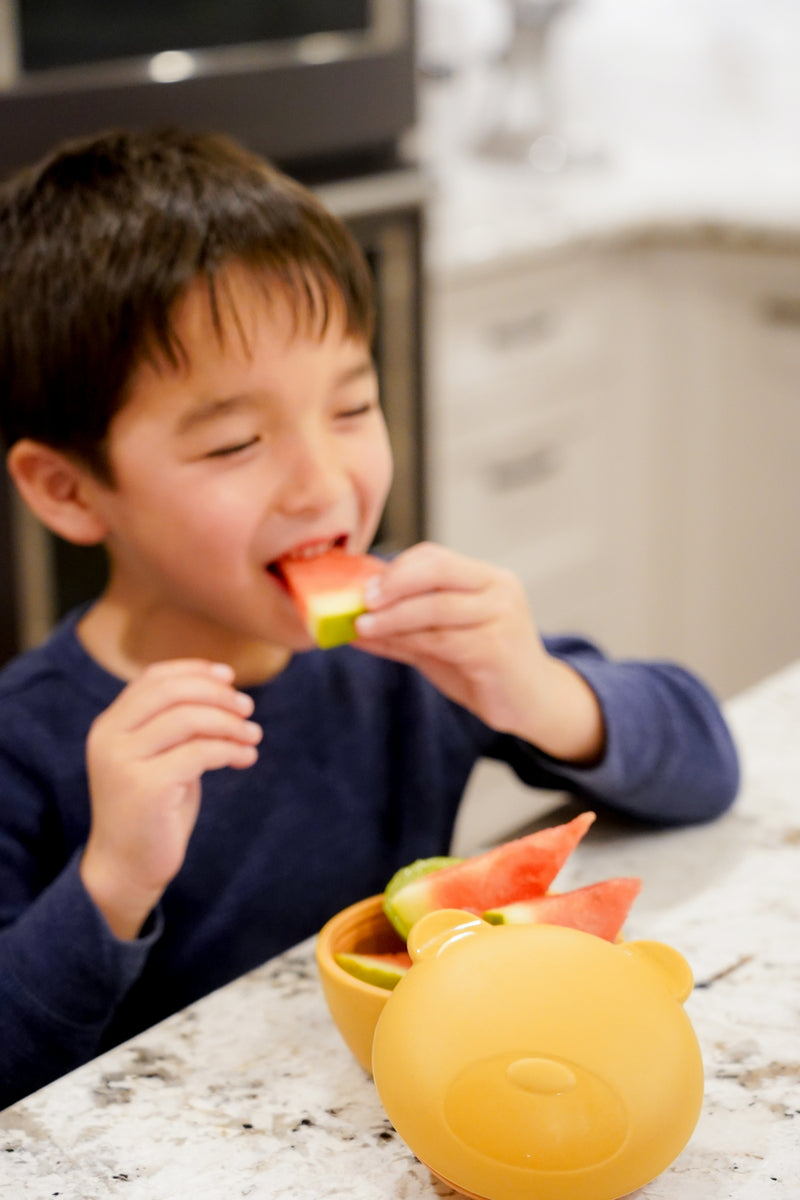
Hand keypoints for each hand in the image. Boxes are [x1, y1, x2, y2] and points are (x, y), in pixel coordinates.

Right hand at [80, 659, 261, 938]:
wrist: (126, 867)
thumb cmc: (151, 810)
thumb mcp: (160, 758)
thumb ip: (178, 726)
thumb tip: (225, 692)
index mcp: (110, 725)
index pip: (153, 678)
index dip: (194, 670)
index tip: (229, 677)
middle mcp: (110, 737)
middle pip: (171, 691)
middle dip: (217, 694)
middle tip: (247, 708)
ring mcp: (124, 761)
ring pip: (188, 719)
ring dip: (229, 723)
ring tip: (253, 736)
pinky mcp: (146, 787)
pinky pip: (199, 753)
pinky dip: (228, 750)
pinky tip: (244, 759)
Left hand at [354, 543, 604, 763]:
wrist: (532, 703)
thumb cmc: (485, 667)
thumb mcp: (439, 643)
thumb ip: (401, 630)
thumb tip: (348, 622)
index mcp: (488, 578)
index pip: (435, 556)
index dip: (396, 568)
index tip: (363, 587)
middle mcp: (499, 588)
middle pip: (437, 570)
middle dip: (393, 584)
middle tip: (361, 601)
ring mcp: (501, 617)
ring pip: (436, 607)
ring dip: (392, 617)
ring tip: (361, 627)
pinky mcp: (497, 649)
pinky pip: (443, 639)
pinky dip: (408, 639)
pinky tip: (384, 643)